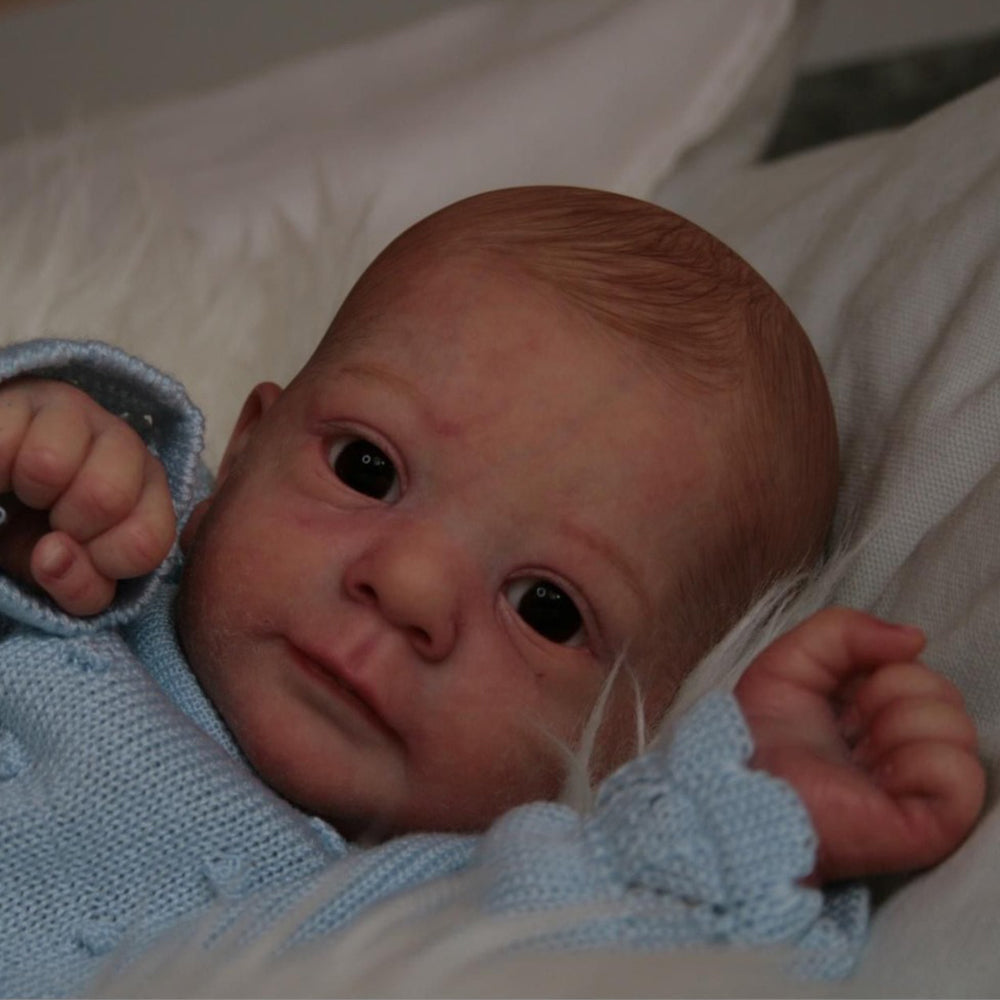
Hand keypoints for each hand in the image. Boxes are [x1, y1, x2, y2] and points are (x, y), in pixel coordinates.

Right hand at [0, 378, 174, 614]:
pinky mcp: (31, 396)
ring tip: (26, 492)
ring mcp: (83, 412)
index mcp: (151, 494)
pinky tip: (4, 472)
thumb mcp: (67, 572)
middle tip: (50, 521)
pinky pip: (2, 441)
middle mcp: (128, 446)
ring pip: (50, 463)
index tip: (81, 555)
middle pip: (105, 496)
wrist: (7, 476)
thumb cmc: (41, 530)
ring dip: (28, 491)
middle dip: (66, 525)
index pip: (147, 541)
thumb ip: (80, 587)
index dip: (103, 563)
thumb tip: (53, 556)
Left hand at [735, 607, 984, 883]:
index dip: (874, 670)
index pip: (916, 666)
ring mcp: (927, 787)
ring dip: (895, 729)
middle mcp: (911, 746)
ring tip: (861, 758)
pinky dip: (920, 763)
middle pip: (942, 690)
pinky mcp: (936, 823)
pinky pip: (963, 770)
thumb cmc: (762, 734)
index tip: (838, 698)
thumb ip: (845, 629)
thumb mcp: (792, 660)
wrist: (744, 788)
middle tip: (848, 730)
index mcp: (881, 710)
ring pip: (956, 724)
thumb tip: (915, 638)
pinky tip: (883, 779)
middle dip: (884, 696)